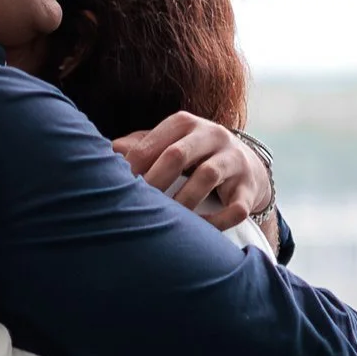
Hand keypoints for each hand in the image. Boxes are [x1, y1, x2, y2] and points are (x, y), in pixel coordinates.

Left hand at [112, 115, 270, 229]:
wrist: (245, 165)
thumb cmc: (192, 156)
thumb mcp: (167, 144)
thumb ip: (138, 147)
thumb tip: (107, 153)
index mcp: (185, 123)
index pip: (153, 143)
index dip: (133, 168)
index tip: (116, 190)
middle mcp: (212, 135)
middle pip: (178, 154)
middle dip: (154, 182)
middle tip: (136, 207)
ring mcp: (234, 159)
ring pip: (207, 176)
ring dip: (183, 201)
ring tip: (166, 221)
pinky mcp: (249, 186)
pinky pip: (236, 206)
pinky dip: (218, 221)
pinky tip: (200, 231)